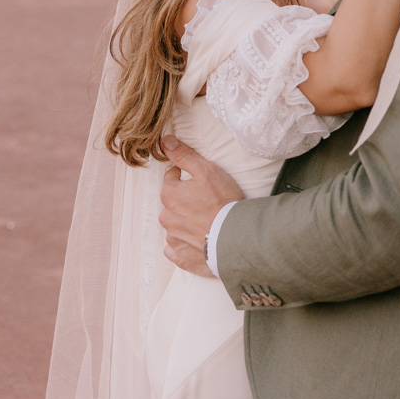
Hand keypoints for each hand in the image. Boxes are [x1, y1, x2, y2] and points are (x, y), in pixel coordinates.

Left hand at [159, 135, 244, 277]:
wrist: (235, 237)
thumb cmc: (222, 200)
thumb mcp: (205, 170)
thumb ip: (183, 155)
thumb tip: (164, 141)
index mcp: (169, 195)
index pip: (171, 178)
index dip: (186, 176)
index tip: (201, 181)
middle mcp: (166, 218)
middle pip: (173, 202)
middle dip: (185, 199)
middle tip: (207, 200)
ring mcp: (173, 239)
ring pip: (175, 224)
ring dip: (186, 221)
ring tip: (207, 220)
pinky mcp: (181, 257)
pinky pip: (177, 248)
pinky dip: (185, 243)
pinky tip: (199, 239)